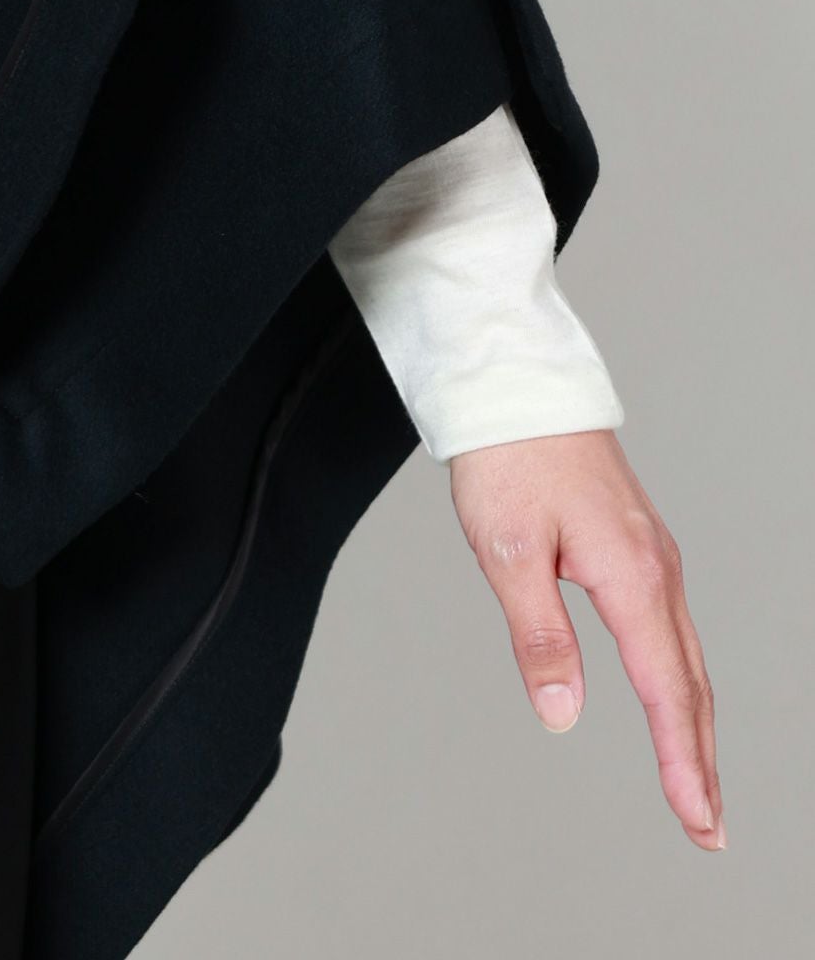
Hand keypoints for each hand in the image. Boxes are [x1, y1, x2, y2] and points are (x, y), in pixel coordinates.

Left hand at [447, 429, 723, 849]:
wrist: (519, 390)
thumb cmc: (508, 460)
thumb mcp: (508, 550)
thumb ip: (539, 635)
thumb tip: (562, 713)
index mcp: (630, 576)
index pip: (666, 690)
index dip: (683, 762)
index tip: (699, 821)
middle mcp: (656, 569)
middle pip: (691, 684)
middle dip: (701, 760)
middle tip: (709, 828)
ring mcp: (652, 557)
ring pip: (686, 657)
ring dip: (695, 724)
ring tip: (697, 784)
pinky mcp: (637, 547)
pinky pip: (671, 628)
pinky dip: (680, 679)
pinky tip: (672, 700)